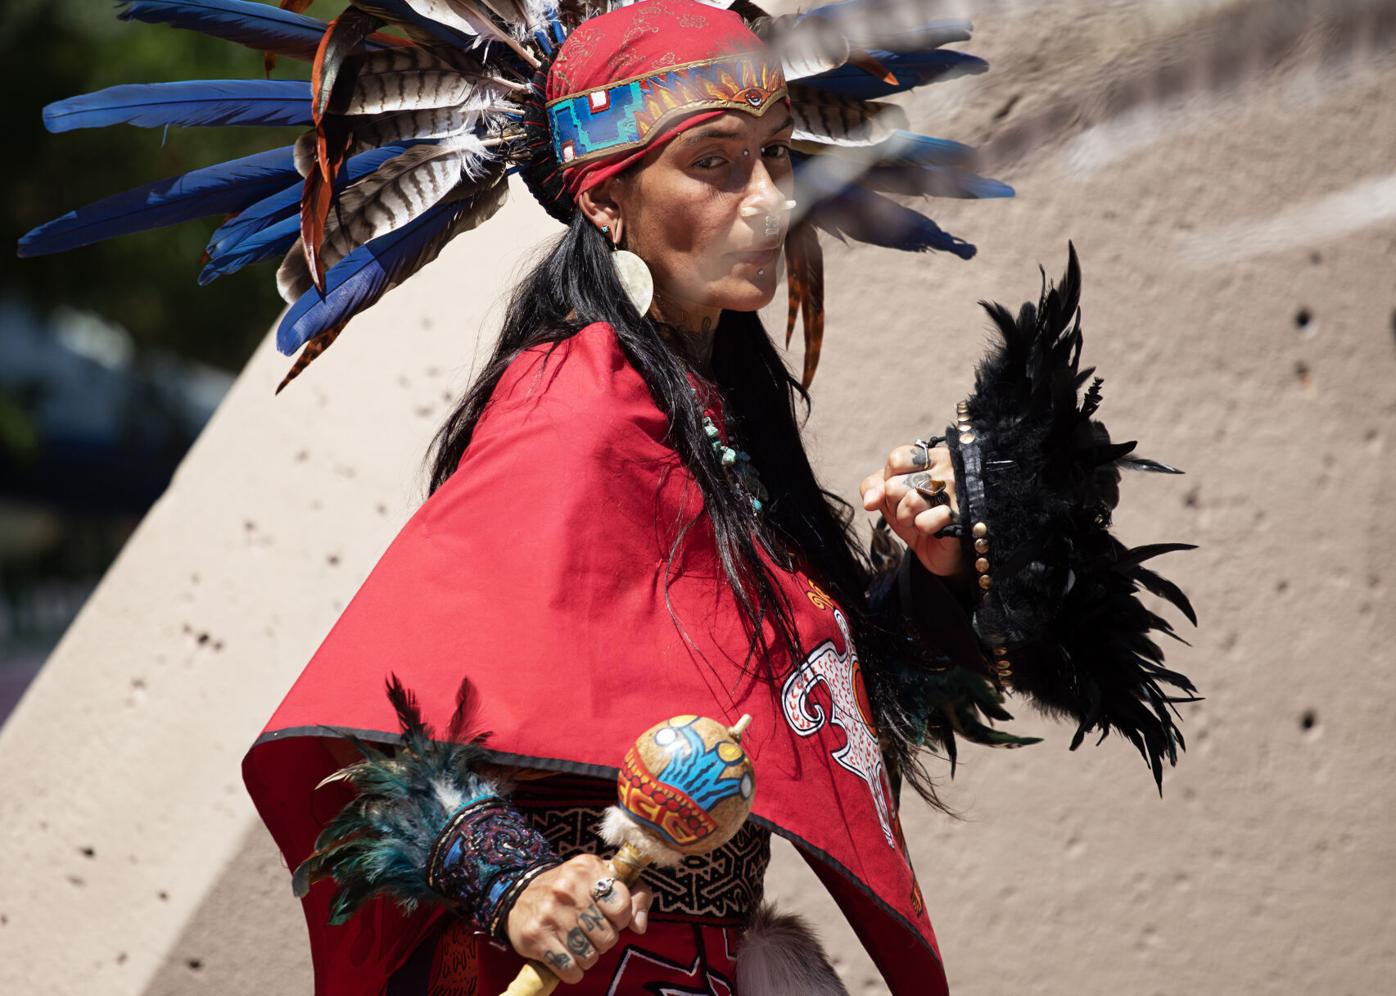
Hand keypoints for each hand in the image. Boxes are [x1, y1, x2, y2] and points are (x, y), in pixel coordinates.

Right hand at [505, 854, 652, 984]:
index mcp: (588, 868)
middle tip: (592, 931)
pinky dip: (573, 970)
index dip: (621, 918)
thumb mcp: (604, 877)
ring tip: (579, 942)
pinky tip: (568, 957)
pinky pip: (570, 969)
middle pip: (608, 937)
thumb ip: (635, 895)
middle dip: (604, 939)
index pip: (623, 906)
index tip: (610, 916)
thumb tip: (639, 926)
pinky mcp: (535, 937)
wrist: (519, 894)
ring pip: (590, 956)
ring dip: (588, 956)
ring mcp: (550, 914)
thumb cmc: (572, 888)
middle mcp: (568, 889)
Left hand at [860, 442, 964, 577]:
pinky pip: (924, 522)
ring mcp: (958, 489)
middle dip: (896, 505)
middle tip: (913, 510)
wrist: (944, 549)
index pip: (895, 459)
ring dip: (908, 519)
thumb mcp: (892, 497)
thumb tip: (869, 501)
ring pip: (910, 501)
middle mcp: (948, 467)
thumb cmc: (919, 514)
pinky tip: (935, 528)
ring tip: (922, 518)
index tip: (902, 490)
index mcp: (932, 456)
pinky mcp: (962, 514)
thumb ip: (874, 488)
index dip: (889, 481)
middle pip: (895, 485)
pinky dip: (923, 528)